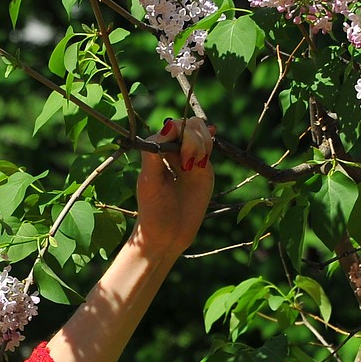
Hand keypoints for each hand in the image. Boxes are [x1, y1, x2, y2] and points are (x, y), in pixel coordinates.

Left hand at [133, 116, 215, 259]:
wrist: (167, 236)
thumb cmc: (152, 211)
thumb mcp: (149, 182)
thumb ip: (154, 152)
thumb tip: (169, 125)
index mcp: (156, 151)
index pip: (173, 127)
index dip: (181, 133)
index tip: (181, 158)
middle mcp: (173, 152)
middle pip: (190, 127)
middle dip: (193, 140)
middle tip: (187, 166)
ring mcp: (189, 160)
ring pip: (201, 134)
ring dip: (202, 145)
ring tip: (193, 167)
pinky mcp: (203, 171)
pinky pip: (209, 149)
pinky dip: (210, 146)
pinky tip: (211, 147)